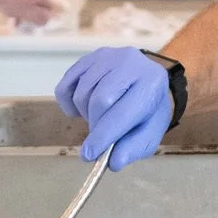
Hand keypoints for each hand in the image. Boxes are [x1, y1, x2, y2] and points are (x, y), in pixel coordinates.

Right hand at [53, 47, 173, 166]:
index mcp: (151, 84)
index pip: (121, 113)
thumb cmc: (148, 110)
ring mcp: (108, 56)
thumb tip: (112, 162)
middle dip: (95, 125)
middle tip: (101, 133)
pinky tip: (82, 108)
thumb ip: (133, 149)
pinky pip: (67, 83)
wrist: (148, 80)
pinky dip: (68, 102)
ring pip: (82, 92)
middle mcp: (130, 63)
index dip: (103, 137)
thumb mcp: (149, 133)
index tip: (89, 155)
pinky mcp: (90, 56)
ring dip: (85, 113)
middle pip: (98, 101)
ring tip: (99, 116)